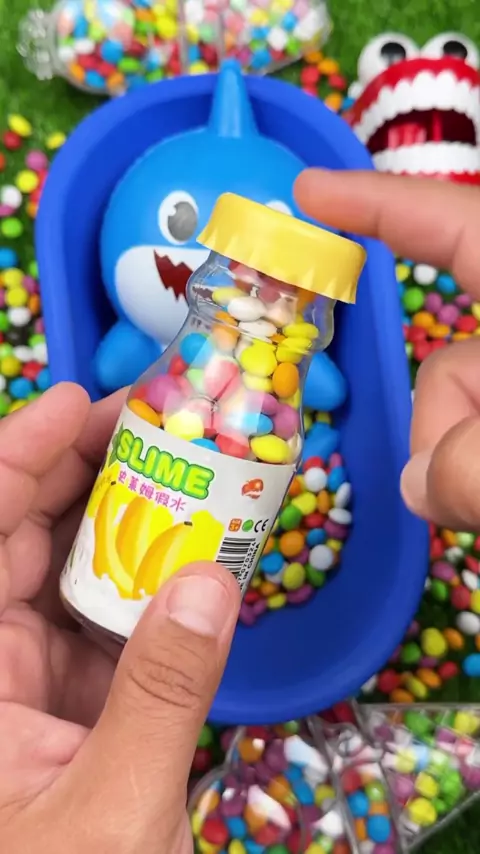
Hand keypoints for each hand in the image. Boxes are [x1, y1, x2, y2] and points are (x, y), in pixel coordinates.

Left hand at [0, 383, 239, 852]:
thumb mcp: (113, 813)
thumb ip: (161, 695)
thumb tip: (211, 585)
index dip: (18, 458)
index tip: (77, 404)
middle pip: (21, 540)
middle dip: (85, 474)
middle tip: (157, 430)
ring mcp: (26, 687)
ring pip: (68, 577)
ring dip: (127, 526)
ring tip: (186, 479)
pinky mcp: (69, 707)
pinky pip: (106, 625)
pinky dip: (150, 588)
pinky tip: (193, 559)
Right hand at [295, 169, 479, 530]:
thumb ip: (471, 466)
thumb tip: (419, 483)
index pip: (460, 226)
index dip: (382, 204)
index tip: (307, 195)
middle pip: (447, 364)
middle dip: (438, 424)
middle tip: (459, 492)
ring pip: (456, 420)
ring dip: (456, 469)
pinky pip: (465, 448)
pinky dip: (467, 481)